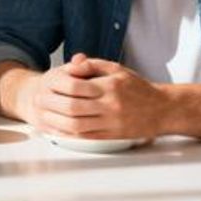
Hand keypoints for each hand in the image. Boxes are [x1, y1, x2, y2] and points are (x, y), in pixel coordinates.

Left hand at [22, 54, 168, 139]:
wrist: (162, 109)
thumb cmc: (137, 87)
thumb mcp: (116, 68)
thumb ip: (92, 65)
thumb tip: (73, 62)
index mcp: (109, 86)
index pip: (77, 87)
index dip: (58, 87)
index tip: (45, 84)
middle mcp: (110, 106)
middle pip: (73, 107)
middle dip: (52, 105)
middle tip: (38, 102)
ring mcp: (112, 123)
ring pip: (78, 125)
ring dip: (57, 122)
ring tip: (44, 117)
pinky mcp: (113, 135)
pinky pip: (87, 137)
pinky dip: (70, 134)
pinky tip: (59, 129)